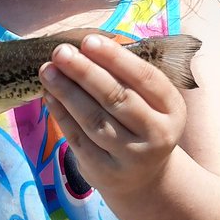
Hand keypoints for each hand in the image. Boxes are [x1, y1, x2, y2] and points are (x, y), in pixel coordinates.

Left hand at [39, 34, 187, 198]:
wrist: (145, 179)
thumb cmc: (142, 124)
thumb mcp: (150, 103)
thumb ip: (127, 77)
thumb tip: (87, 45)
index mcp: (172, 109)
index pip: (145, 78)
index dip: (116, 58)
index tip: (88, 41)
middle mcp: (157, 134)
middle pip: (117, 98)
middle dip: (85, 72)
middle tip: (60, 52)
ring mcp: (131, 156)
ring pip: (94, 119)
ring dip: (67, 92)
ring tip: (47, 70)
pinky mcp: (105, 171)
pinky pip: (78, 138)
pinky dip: (61, 114)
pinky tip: (49, 95)